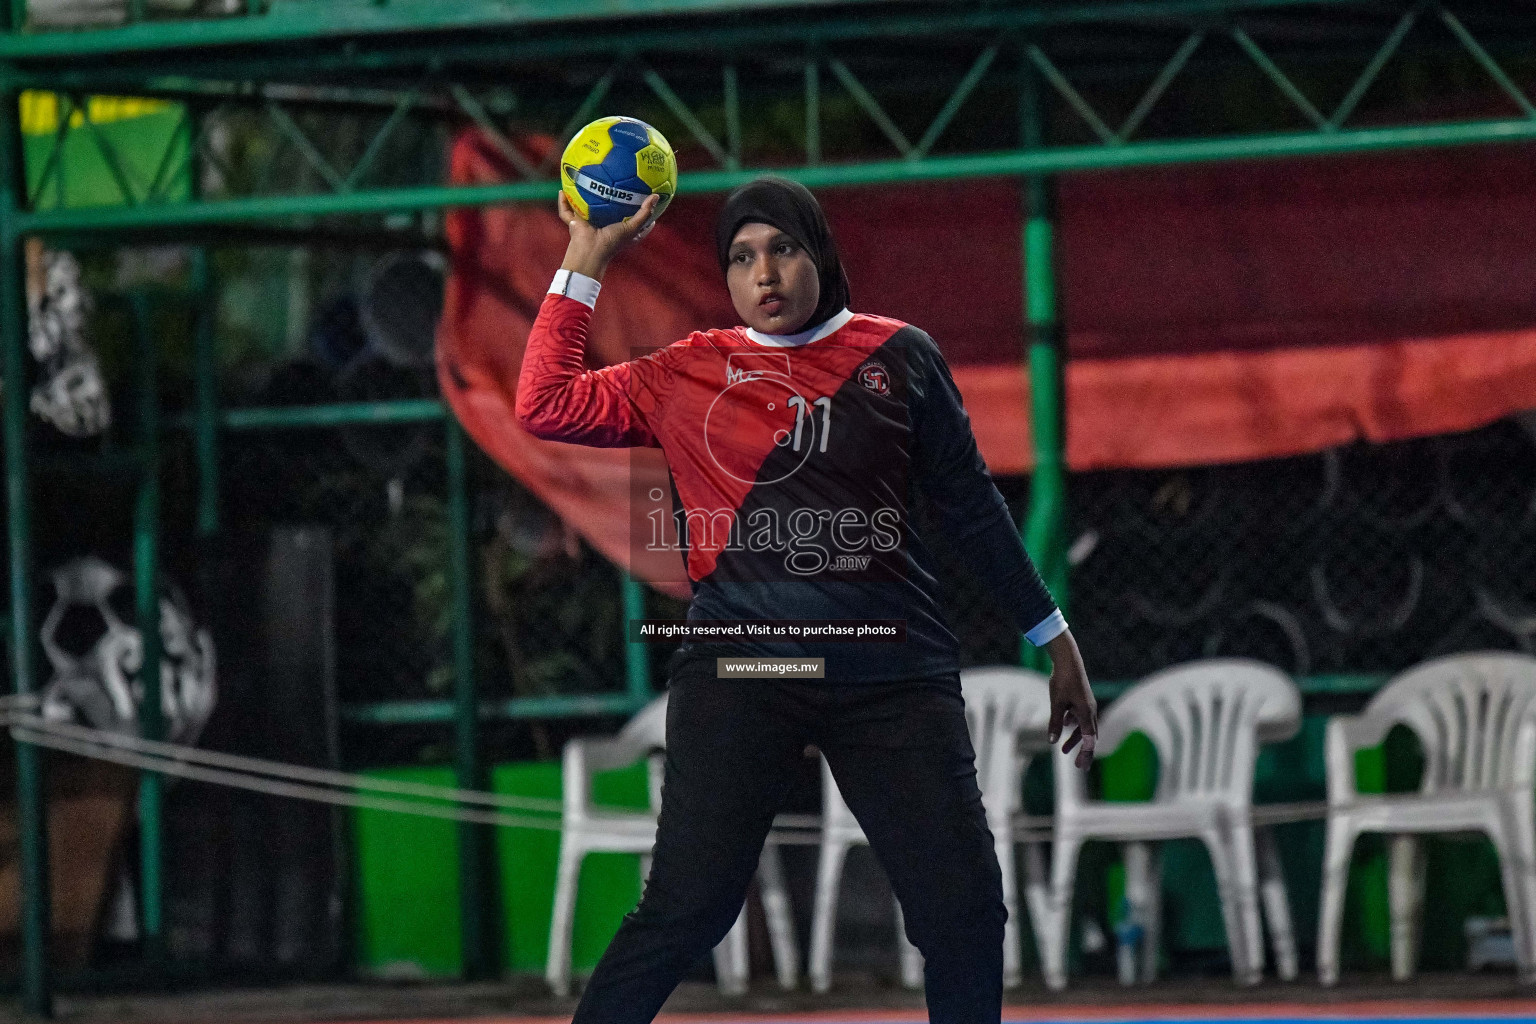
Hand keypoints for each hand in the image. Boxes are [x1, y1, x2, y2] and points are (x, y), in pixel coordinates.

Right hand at [558, 191, 659, 280]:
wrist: (591, 252)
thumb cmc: (612, 242)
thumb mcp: (632, 227)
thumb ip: (644, 212)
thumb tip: (657, 196)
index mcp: (616, 230)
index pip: (627, 220)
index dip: (635, 211)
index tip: (644, 200)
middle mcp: (601, 226)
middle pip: (604, 211)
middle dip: (606, 199)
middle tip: (612, 183)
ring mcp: (587, 224)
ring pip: (582, 209)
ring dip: (580, 197)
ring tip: (583, 182)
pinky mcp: (574, 224)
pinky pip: (566, 211)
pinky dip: (562, 203)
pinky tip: (562, 190)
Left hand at [1044, 628, 1096, 771]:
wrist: (1068, 660)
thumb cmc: (1063, 681)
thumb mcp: (1056, 703)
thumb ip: (1055, 722)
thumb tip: (1052, 741)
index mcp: (1086, 713)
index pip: (1088, 739)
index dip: (1085, 754)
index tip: (1081, 766)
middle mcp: (1090, 711)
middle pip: (1089, 736)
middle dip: (1083, 751)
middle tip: (1079, 767)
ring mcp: (1087, 705)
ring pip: (1084, 727)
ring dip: (1076, 739)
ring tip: (1064, 750)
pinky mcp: (1082, 700)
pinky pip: (1081, 718)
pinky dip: (1074, 726)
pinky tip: (1065, 727)